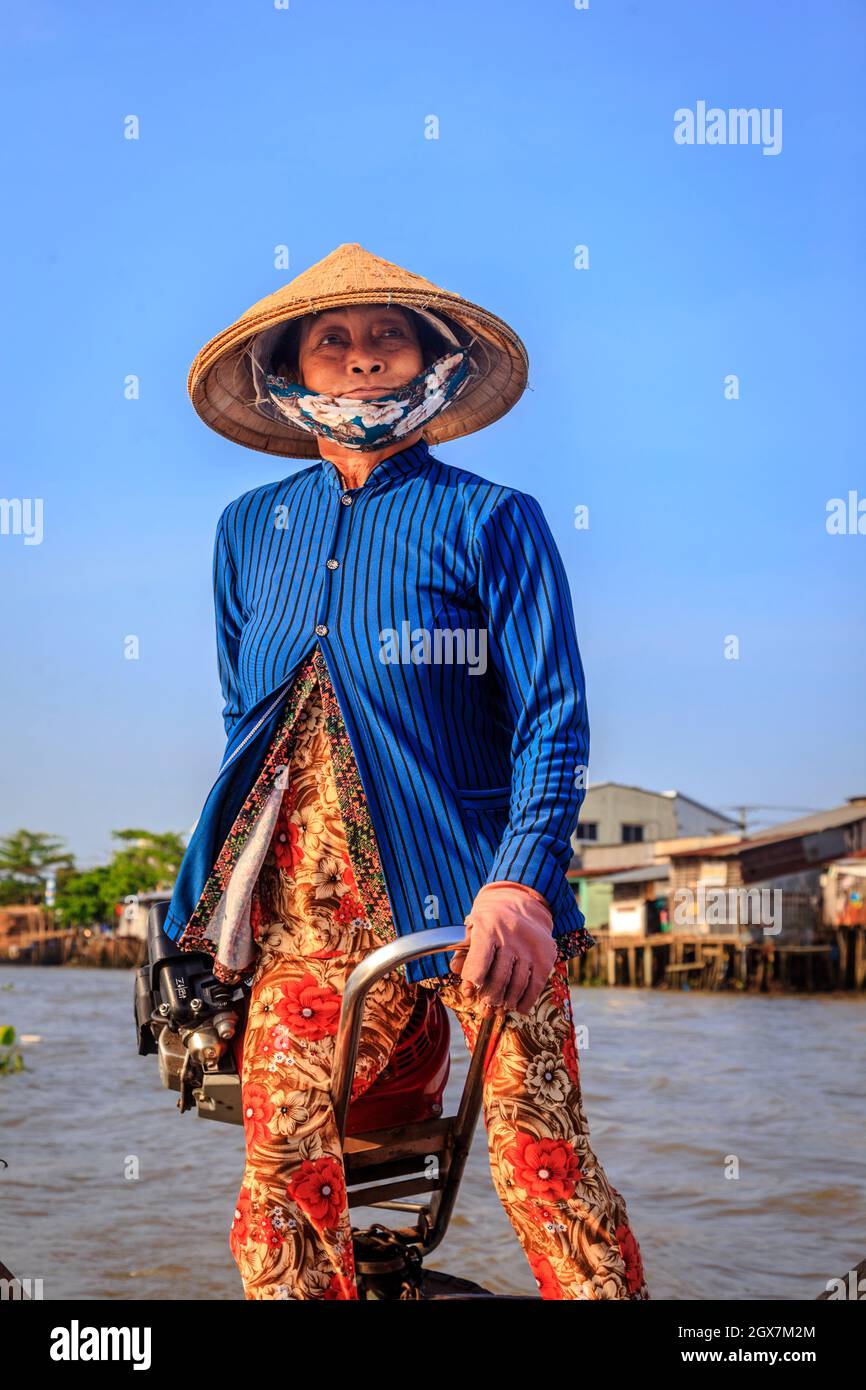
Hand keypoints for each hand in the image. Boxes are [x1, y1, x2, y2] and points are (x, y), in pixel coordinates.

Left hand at [449, 882, 557, 1015]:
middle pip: (499, 978)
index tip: (468, 994)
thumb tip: (456, 972)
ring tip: (499, 1009)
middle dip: (489, 998)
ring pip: (517, 985)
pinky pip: (536, 985)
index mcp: (489, 928)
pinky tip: (518, 1007)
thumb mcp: (474, 927)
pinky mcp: (545, 957)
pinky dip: (526, 1001)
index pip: (479, 962)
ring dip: (506, 1002)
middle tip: (485, 1009)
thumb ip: (464, 950)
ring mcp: (530, 948)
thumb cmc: (493, 919)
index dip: (472, 982)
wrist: (523, 901)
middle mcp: (511, 937)